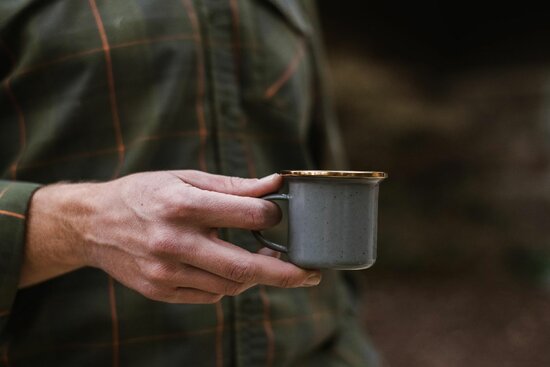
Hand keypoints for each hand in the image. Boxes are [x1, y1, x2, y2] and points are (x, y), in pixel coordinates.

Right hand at [23, 171, 320, 302]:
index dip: (272, 215)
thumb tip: (275, 185)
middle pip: (242, 266)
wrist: (93, 224)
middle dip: (284, 273)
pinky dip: (228, 284)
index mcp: (183, 205)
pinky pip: (209, 295)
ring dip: (254, 276)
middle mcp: (173, 242)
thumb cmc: (145, 193)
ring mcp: (165, 272)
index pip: (247, 215)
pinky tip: (229, 268)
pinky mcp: (160, 291)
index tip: (278, 213)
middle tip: (312, 275)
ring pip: (229, 285)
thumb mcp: (185, 178)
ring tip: (264, 260)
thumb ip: (232, 186)